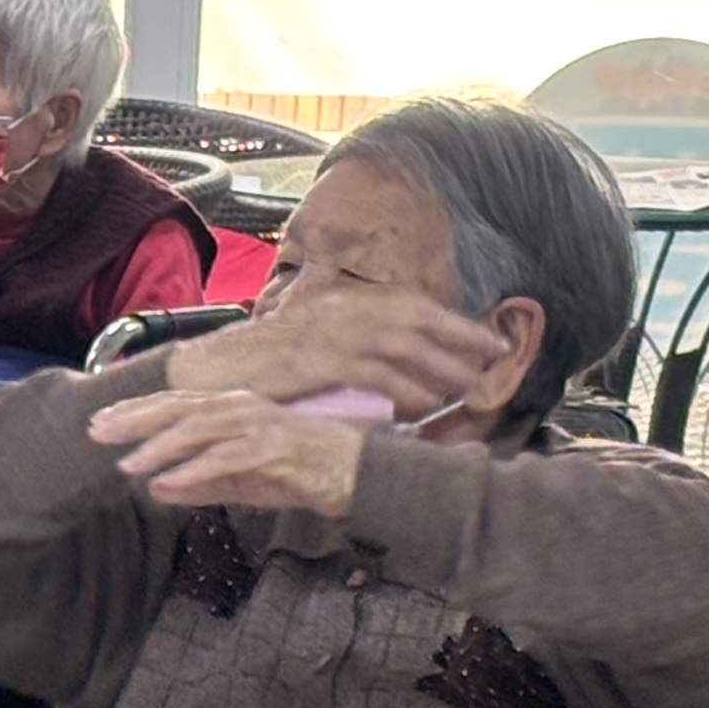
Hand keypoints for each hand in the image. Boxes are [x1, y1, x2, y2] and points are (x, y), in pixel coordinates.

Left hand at [88, 387, 368, 516]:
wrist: (353, 472)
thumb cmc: (296, 472)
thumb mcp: (239, 481)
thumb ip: (199, 483)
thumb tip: (157, 489)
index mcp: (231, 409)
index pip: (176, 405)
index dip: (137, 411)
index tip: (102, 421)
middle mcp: (241, 408)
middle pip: (179, 408)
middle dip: (136, 419)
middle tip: (97, 431)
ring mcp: (258, 425)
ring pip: (199, 429)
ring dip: (161, 446)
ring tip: (128, 463)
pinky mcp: (273, 447)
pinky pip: (227, 457)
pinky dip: (196, 469)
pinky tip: (170, 481)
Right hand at [169, 283, 509, 418]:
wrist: (209, 370)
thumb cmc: (260, 364)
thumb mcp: (311, 342)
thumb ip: (351, 346)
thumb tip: (392, 366)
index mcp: (345, 300)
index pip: (413, 305)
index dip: (455, 323)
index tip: (491, 340)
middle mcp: (344, 308)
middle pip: (418, 320)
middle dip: (462, 341)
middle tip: (498, 360)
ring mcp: (331, 333)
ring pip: (404, 347)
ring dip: (442, 369)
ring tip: (472, 389)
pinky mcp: (319, 360)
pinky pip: (373, 375)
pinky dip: (403, 390)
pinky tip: (425, 407)